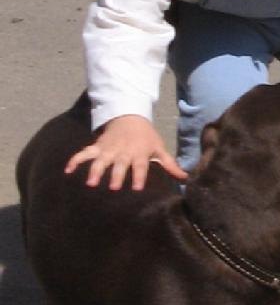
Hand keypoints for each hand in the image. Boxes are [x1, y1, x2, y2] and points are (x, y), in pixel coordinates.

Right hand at [64, 115, 187, 191]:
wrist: (129, 116)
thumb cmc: (146, 136)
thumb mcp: (159, 147)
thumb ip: (170, 164)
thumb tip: (186, 178)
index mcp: (140, 153)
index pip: (140, 166)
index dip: (139, 176)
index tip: (136, 188)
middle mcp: (123, 152)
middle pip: (119, 164)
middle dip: (115, 175)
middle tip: (112, 187)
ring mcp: (108, 149)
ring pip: (100, 160)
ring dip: (95, 170)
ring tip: (90, 183)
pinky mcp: (97, 146)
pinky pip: (84, 153)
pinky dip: (75, 160)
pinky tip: (67, 171)